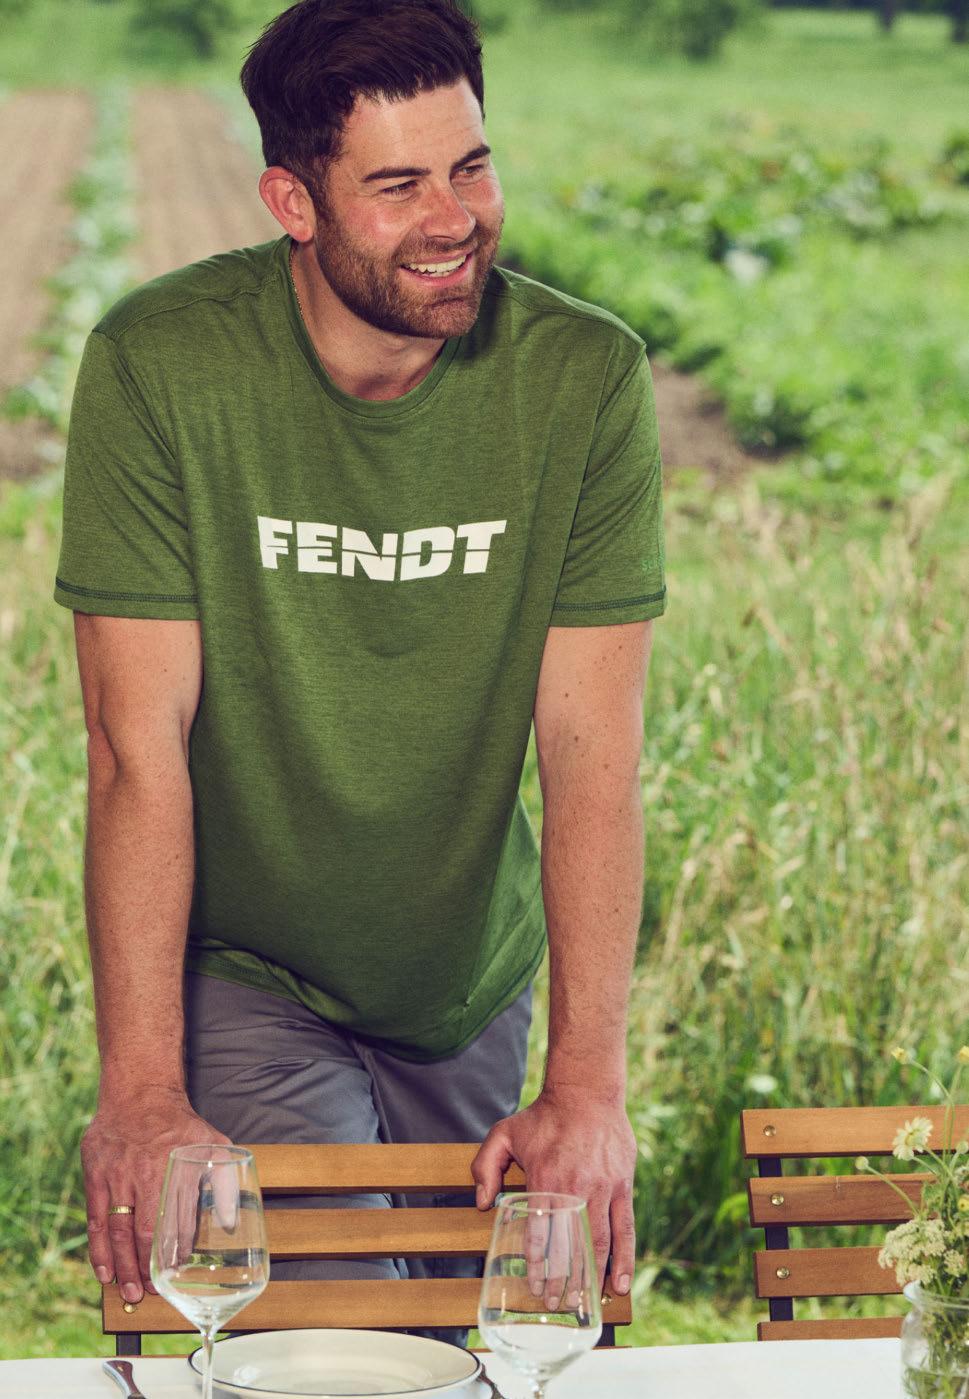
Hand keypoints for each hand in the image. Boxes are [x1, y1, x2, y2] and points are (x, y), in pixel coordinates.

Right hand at [80, 1089, 231, 1302]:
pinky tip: (104, 1271)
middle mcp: (146, 1176)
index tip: (176, 1277)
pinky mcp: (97, 1176)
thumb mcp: (213, 1142)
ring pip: (118, 1232)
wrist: (140, 1093)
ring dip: (123, 1267)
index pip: (177, 1223)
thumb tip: (229, 1222)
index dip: (176, 1254)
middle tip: (150, 1295)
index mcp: (176, 1170)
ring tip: (129, 1293)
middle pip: (145, 1234)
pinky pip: (96, 1220)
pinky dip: (99, 1250)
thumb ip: (225, 1180)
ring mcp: (118, 1177)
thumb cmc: (179, 1123)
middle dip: (147, 1269)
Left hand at [470, 1089, 636, 1299]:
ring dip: (590, 1278)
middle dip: (562, 1281)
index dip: (538, 1266)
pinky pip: (625, 1231)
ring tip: (583, 1305)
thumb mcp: (503, 1132)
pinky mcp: (623, 1187)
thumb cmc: (543, 1116)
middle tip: (556, 1305)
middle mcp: (574, 1189)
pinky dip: (623, 1260)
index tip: (535, 1288)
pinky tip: (619, 1285)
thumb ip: (485, 1166)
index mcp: (544, 1180)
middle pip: (569, 1247)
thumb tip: (483, 1203)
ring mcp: (602, 1190)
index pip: (540, 1234)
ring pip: (597, 1245)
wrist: (586, 1092)